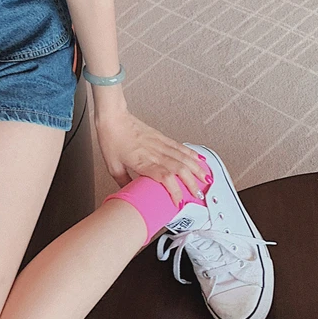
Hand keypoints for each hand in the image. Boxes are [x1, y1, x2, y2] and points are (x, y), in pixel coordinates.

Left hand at [95, 109, 209, 205]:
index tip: (179, 201)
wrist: (113, 117)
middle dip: (192, 182)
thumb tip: (130, 194)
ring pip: (182, 157)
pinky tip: (198, 159)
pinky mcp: (160, 136)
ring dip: (196, 169)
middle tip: (199, 194)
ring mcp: (159, 143)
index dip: (175, 190)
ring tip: (206, 178)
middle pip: (179, 168)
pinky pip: (179, 146)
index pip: (164, 177)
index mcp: (142, 161)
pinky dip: (191, 153)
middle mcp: (154, 152)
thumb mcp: (113, 167)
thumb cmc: (111, 139)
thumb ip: (124, 182)